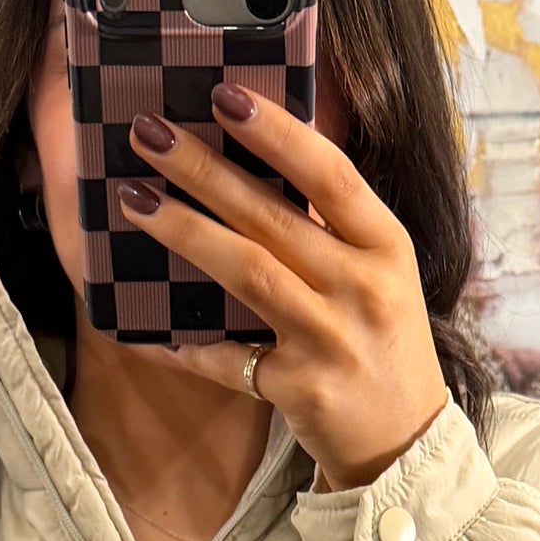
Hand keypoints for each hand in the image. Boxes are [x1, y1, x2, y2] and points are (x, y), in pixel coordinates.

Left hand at [117, 88, 450, 488]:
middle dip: (204, 169)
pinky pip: (229, 360)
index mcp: (387, 247)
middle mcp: (364, 289)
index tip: (224, 95)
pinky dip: (185, 347)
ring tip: (134, 200)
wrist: (405, 444)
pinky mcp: (302, 390)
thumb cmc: (382, 344)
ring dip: (184, 232)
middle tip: (148, 134)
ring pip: (247, 272)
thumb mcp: (381, 275)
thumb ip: (333, 226)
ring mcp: (333, 341)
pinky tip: (145, 332)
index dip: (277, 133)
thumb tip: (255, 163)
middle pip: (272, 217)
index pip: (331, 174)